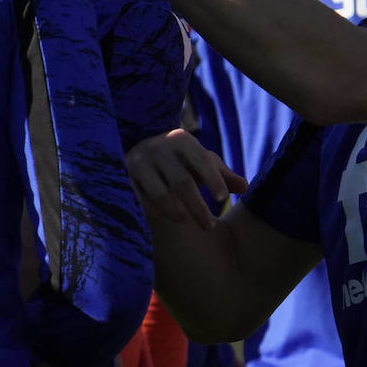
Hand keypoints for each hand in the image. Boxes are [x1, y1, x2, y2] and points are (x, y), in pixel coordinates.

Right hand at [126, 129, 247, 230]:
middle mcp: (159, 147)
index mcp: (181, 140)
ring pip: (159, 194)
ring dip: (175, 211)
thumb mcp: (203, 163)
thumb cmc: (181, 161)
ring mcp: (138, 161)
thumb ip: (223, 175)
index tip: (224, 200)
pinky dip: (152, 212)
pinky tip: (160, 220)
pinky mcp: (122, 175)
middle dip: (198, 207)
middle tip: (210, 227)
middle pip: (182, 182)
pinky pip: (139, 199)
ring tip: (185, 221)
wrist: (140, 150)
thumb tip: (244, 187)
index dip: (214, 180)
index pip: (201, 161)